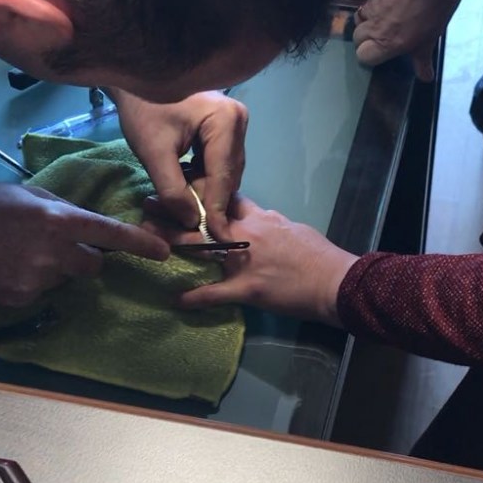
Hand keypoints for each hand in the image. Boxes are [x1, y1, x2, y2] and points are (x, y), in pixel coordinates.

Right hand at [0, 182, 168, 306]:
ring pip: (65, 279)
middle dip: (83, 257)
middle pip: (93, 265)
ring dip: (54, 269)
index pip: (111, 234)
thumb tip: (87, 225)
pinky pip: (41, 293)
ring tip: (20, 252)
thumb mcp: (27, 194)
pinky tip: (7, 267)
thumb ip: (63, 209)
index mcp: (57, 220)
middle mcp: (52, 253)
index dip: (141, 245)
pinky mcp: (20, 299)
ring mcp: (36, 280)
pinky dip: (31, 282)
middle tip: (53, 244)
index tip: (164, 253)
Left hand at [113, 89, 248, 238]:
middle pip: (226, 176)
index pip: (223, 176)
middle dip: (206, 200)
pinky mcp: (225, 128)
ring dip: (202, 191)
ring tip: (178, 203)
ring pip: (222, 172)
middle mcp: (239, 121)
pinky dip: (201, 178)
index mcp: (227, 121)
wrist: (134, 79)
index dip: (217, 210)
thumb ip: (173, 190)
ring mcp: (234, 123)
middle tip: (185, 224)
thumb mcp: (154, 153)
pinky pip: (217, 163)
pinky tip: (183, 185)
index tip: (216, 239)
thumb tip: (192, 222)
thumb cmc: (142, 108)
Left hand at [144, 195, 355, 322]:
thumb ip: (270, 223)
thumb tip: (259, 219)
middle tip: (147, 203)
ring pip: (202, 248)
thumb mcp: (294, 229)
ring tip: (146, 240)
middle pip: (202, 217)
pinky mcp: (247, 289)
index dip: (198, 188)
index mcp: (259, 217)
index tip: (177, 182)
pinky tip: (177, 300)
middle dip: (173, 209)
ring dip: (172, 243)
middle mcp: (247, 233)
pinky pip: (216, 293)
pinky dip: (195, 298)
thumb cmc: (320, 255)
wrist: (336, 280)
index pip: (223, 196)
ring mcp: (244, 261)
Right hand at [352, 0, 477, 75]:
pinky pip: (367, 2)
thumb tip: (425, 78)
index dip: (369, 57)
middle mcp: (375, 26)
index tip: (380, 55)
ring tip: (382, 21)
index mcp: (387, 42)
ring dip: (366, 23)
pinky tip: (389, 2)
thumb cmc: (435, 7)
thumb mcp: (431, 38)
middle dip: (365, 41)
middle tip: (381, 38)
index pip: (363, 57)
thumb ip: (422, 59)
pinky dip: (373, 6)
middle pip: (356, 39)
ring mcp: (372, 6)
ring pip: (358, 19)